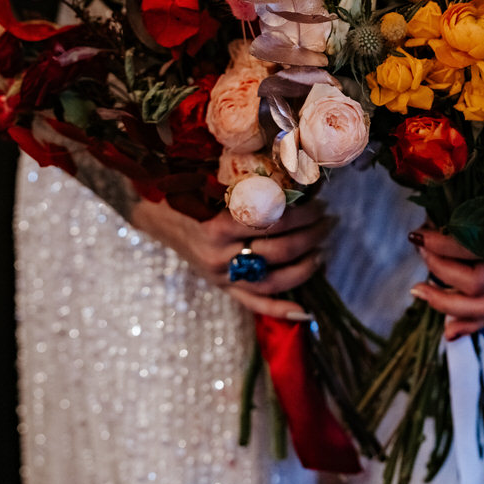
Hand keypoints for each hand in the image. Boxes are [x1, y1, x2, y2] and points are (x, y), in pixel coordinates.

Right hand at [131, 197, 334, 319]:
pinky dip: (279, 309)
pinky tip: (305, 310)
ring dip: (305, 266)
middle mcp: (220, 255)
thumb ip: (247, 186)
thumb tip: (296, 173)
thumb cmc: (186, 194)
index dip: (302, 214)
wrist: (155, 217)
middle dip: (311, 236)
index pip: (273, 223)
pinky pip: (254, 303)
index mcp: (218, 226)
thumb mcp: (210, 184)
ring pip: (273, 280)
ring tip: (322, 250)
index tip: (320, 202)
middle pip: (279, 251)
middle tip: (328, 221)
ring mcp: (222, 276)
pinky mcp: (223, 289)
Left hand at [408, 225, 483, 340]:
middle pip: (477, 284)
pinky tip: (448, 332)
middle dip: (440, 270)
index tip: (417, 236)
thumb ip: (457, 209)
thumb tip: (419, 234)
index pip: (476, 248)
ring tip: (418, 290)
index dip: (442, 245)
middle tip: (421, 252)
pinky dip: (468, 325)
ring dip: (444, 303)